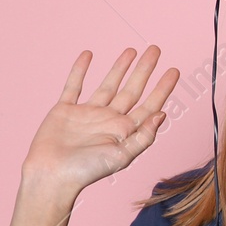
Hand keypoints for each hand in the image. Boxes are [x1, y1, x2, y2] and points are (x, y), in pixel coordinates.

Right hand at [22, 47, 179, 192]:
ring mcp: (87, 113)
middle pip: (131, 89)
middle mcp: (108, 120)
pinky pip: (74, 86)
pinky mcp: (65, 110)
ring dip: (119, 67)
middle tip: (155, 49)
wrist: (51, 175)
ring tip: (131, 50)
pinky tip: (88, 54)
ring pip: (107, 84)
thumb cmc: (87, 171)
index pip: (149, 105)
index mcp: (124, 131)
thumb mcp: (122, 156)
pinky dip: (80, 70)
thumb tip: (163, 114)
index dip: (162, 88)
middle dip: (144, 70)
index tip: (174, 70)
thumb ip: (144, 136)